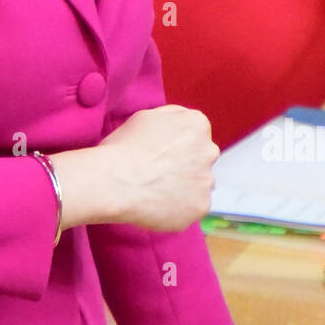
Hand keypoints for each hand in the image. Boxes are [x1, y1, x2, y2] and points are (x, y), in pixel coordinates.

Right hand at [97, 104, 218, 231]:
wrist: (115, 182)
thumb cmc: (124, 148)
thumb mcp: (145, 116)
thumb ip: (171, 117)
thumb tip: (179, 126)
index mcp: (197, 124)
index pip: (195, 135)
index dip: (176, 145)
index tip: (160, 154)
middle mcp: (209, 151)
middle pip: (200, 159)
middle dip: (185, 166)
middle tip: (158, 174)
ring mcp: (207, 180)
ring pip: (198, 185)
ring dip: (183, 187)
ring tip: (155, 191)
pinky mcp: (201, 206)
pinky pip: (192, 208)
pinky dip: (179, 208)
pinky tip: (158, 205)